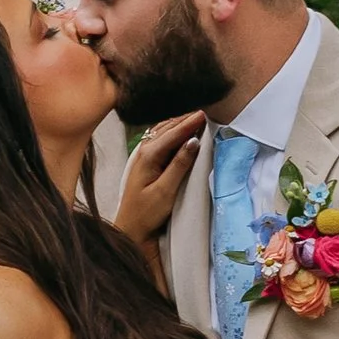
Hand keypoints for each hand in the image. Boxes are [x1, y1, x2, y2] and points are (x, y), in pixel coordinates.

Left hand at [116, 113, 202, 256]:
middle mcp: (144, 151)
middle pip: (168, 128)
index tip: (205, 113)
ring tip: (198, 116)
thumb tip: (193, 141)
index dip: (190, 123)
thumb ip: (179, 165)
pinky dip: (175, 132)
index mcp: (148, 156)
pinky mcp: (148, 161)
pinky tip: (183, 130)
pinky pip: (163, 139)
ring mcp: (145, 155)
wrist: (131, 228)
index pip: (173, 133)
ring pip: (165, 132)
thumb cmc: (147, 213)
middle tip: (206, 110)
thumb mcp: (165, 191)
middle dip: (186, 119)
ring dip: (181, 123)